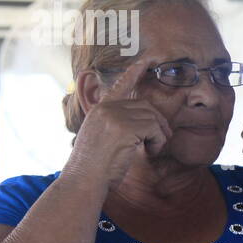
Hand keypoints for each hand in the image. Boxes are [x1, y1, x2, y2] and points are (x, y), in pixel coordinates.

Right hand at [67, 51, 172, 189]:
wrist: (83, 180)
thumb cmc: (94, 168)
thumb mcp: (102, 139)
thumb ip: (117, 125)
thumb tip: (146, 122)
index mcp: (99, 110)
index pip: (120, 86)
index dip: (134, 73)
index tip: (145, 61)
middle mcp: (106, 108)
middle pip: (145, 106)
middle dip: (158, 123)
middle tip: (159, 141)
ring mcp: (114, 116)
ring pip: (153, 118)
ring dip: (158, 136)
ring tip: (150, 150)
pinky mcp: (125, 127)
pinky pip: (155, 129)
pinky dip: (158, 142)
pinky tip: (148, 152)